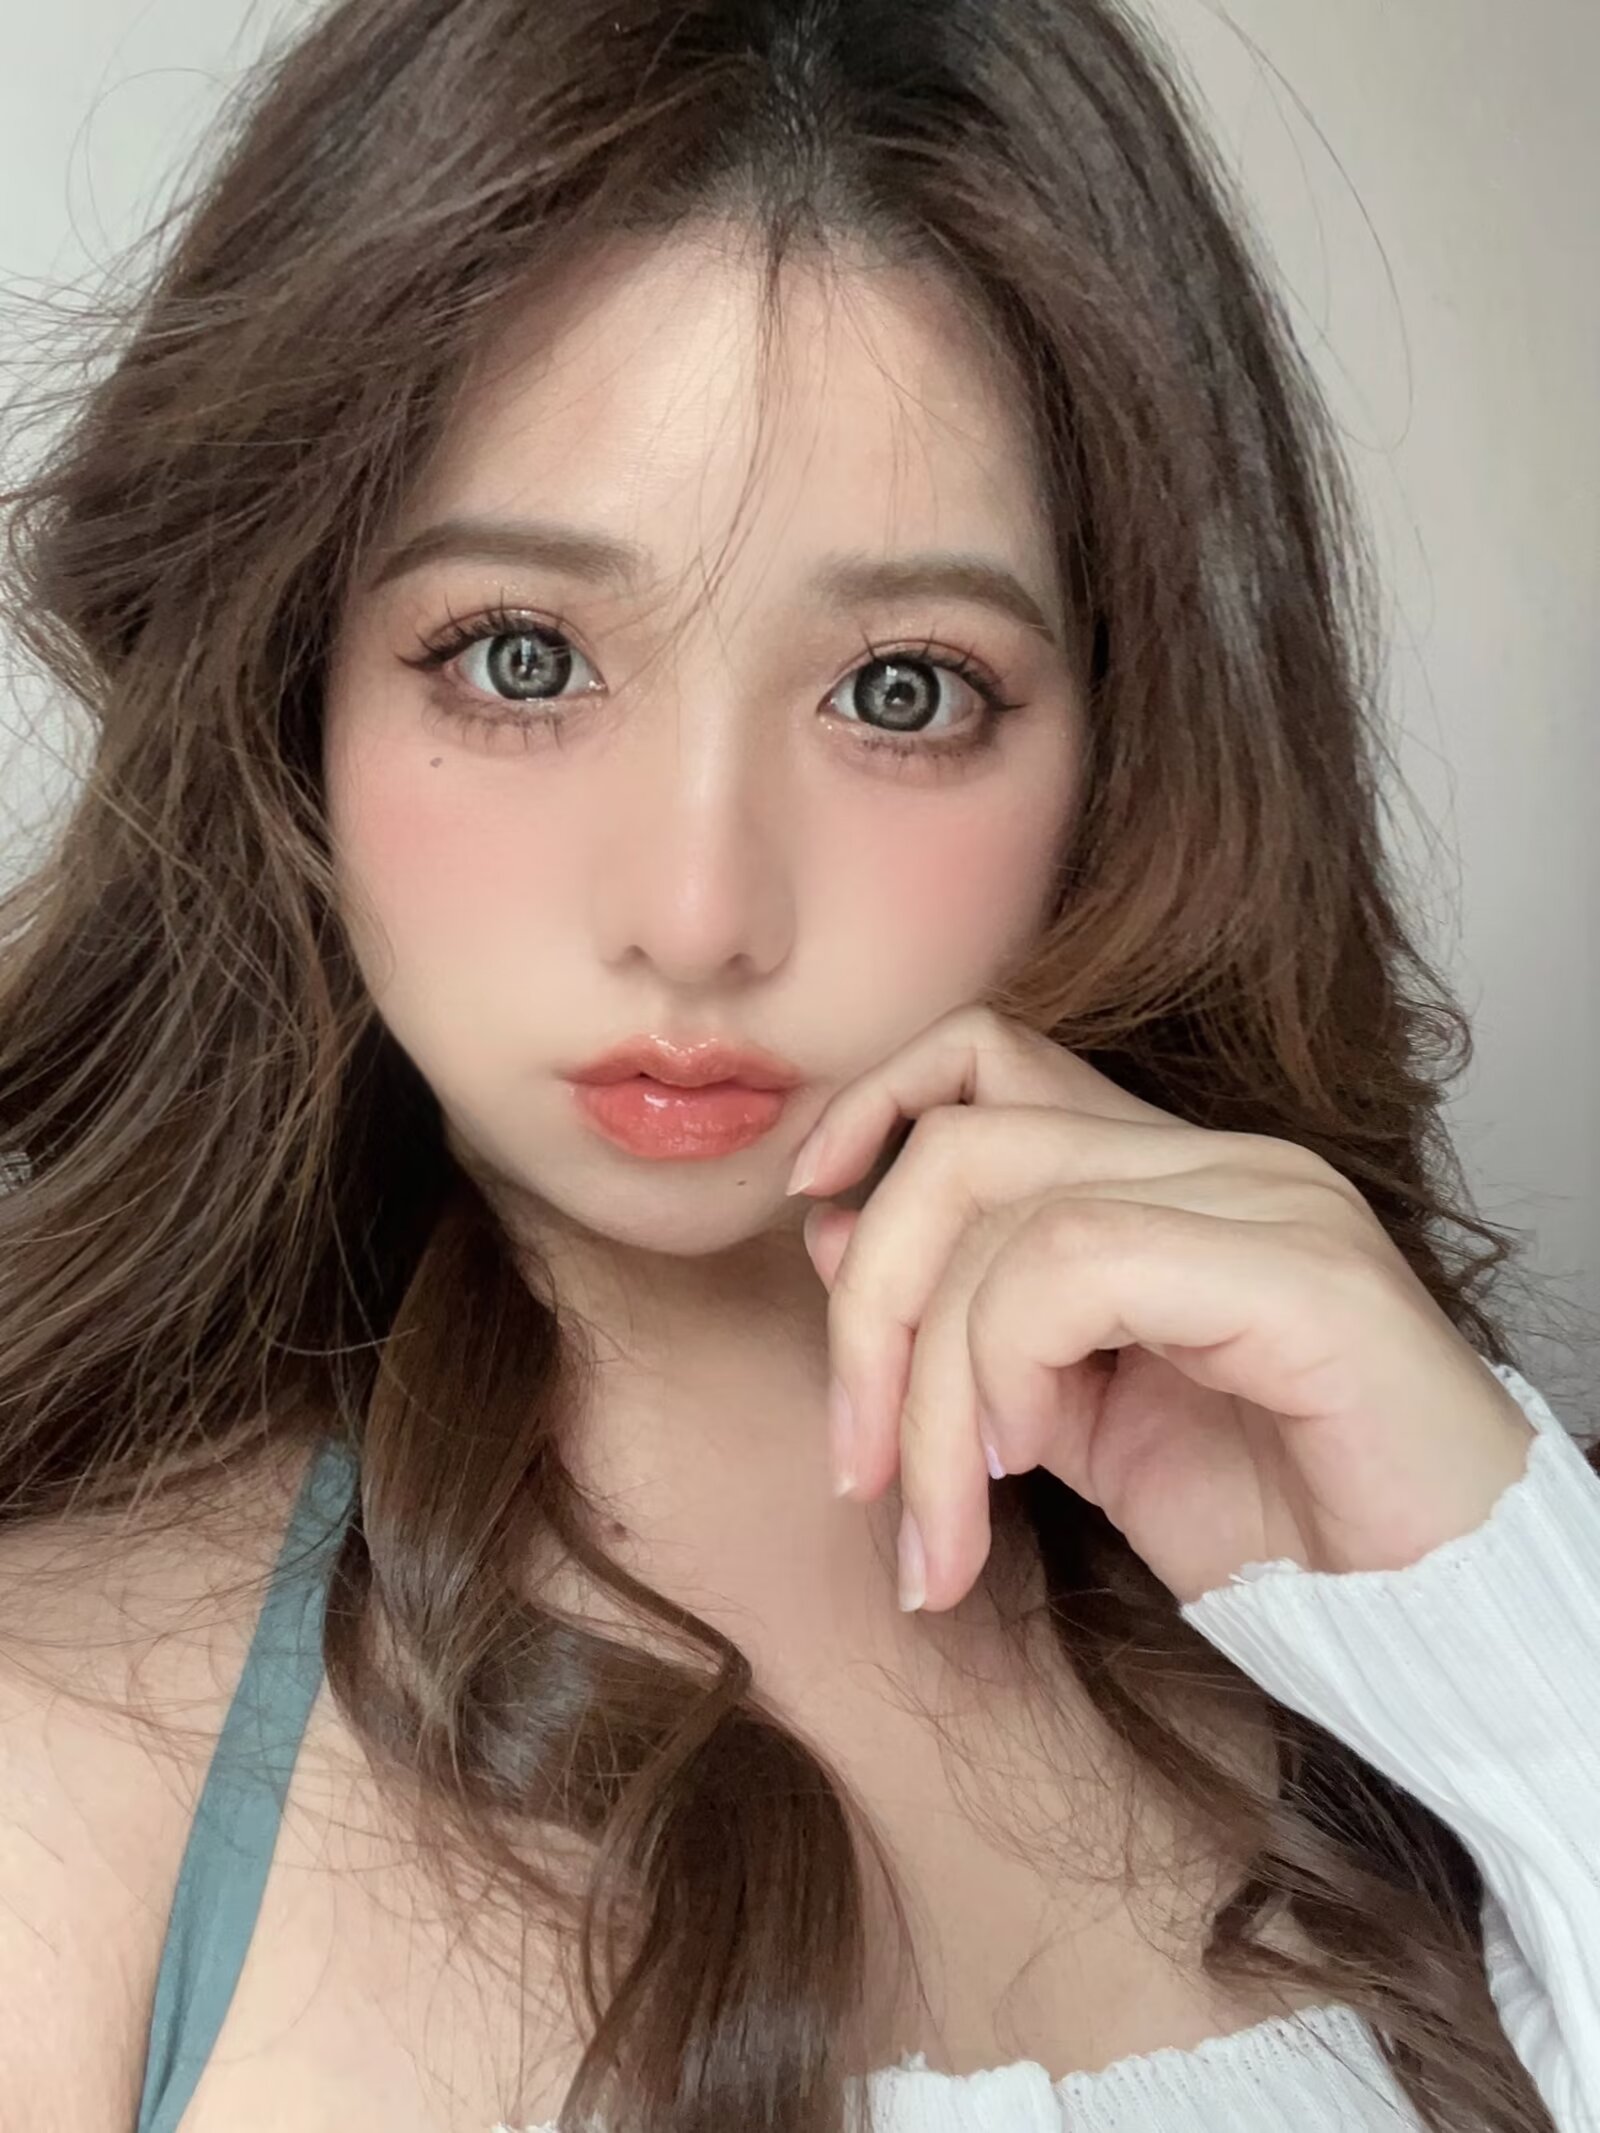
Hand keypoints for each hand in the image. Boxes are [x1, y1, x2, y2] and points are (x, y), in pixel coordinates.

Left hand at [787, 1003, 1535, 1612]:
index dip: (876, 1112)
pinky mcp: (1299, 1273)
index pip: (989, 1056)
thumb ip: (977, 1324)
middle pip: (963, 1140)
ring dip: (926, 1387)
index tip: (809, 1219)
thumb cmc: (1270, 1520)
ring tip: (942, 1520)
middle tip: (856, 1464)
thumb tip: (834, 1236)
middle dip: (868, 1307)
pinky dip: (1005, 1369)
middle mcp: (1218, 1162)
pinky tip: (1027, 1464)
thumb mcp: (1078, 1419)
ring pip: (1003, 1212)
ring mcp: (1265, 1202)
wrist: (1435, 1614)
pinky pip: (1077, 1266)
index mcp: (1168, 1174)